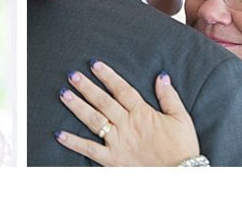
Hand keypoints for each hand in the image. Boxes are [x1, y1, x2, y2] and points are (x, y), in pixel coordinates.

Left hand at [55, 60, 199, 165]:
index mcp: (142, 113)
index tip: (94, 64)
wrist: (181, 177)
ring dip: (77, 106)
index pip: (121, 89)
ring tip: (64, 93)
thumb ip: (169, 96)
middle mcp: (127, 125)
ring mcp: (118, 143)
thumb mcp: (181, 118)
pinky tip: (59, 134)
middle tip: (72, 75)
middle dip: (86, 87)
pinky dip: (74, 142)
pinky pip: (90, 150)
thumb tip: (161, 75)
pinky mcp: (112, 160)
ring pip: (94, 120)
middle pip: (103, 101)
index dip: (107, 75)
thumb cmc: (182, 148)